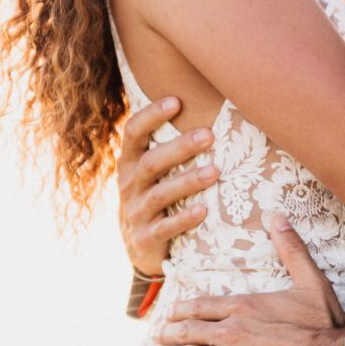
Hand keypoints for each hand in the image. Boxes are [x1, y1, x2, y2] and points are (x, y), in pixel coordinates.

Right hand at [114, 96, 217, 275]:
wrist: (138, 244)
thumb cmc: (153, 193)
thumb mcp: (151, 169)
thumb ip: (166, 143)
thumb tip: (204, 102)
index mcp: (129, 161)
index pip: (133, 132)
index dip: (151, 115)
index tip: (176, 101)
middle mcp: (129, 184)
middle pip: (151, 162)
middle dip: (180, 147)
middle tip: (209, 135)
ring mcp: (135, 212)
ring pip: (160, 194)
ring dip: (188, 181)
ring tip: (215, 172)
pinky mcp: (145, 238)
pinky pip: (165, 228)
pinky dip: (184, 219)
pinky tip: (203, 210)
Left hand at [149, 216, 344, 345]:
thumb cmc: (325, 326)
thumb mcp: (311, 282)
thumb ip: (291, 249)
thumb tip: (276, 216)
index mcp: (243, 305)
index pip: (201, 305)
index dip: (183, 310)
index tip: (172, 312)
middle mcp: (230, 330)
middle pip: (188, 330)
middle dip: (169, 332)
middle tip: (157, 335)